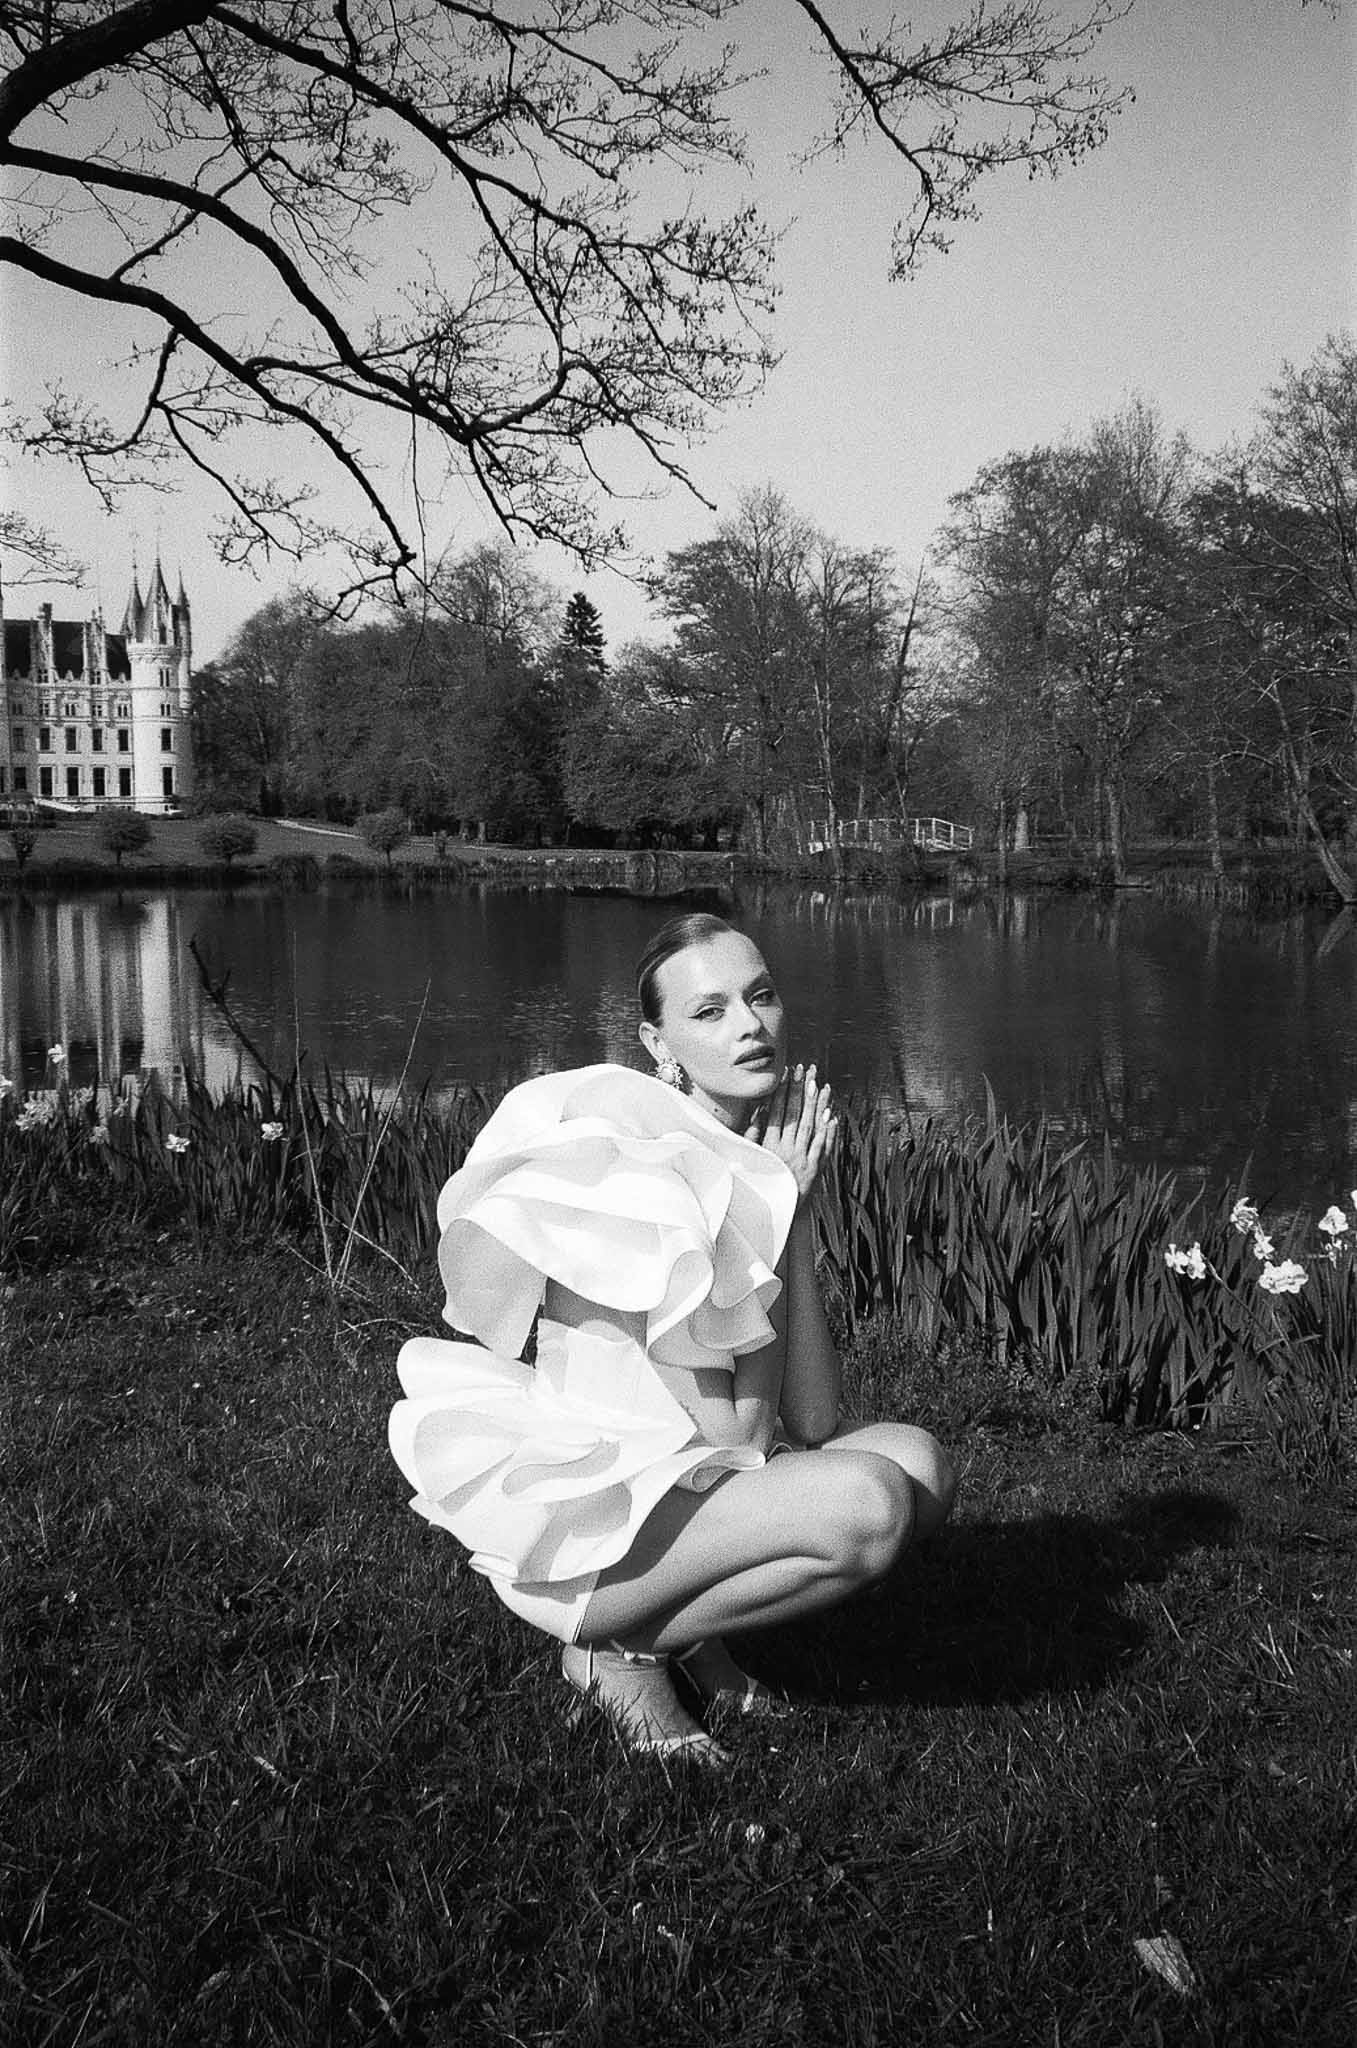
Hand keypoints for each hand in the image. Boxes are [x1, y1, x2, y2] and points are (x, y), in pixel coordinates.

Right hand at [754, 1063, 837, 1207]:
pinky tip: (831, 1114)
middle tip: (806, 1069)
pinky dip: (828, 1131)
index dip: (783, 1092)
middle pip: (795, 1115)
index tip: (787, 1074)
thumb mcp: (749, 1159)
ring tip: (821, 1085)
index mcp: (767, 1147)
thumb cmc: (758, 1185)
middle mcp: (785, 1151)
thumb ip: (752, 1135)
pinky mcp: (813, 1171)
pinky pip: (822, 1147)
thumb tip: (759, 1109)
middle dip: (800, 1090)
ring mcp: (801, 1161)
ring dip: (816, 1105)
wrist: (774, 1215)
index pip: (777, 1112)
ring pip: (810, 1127)